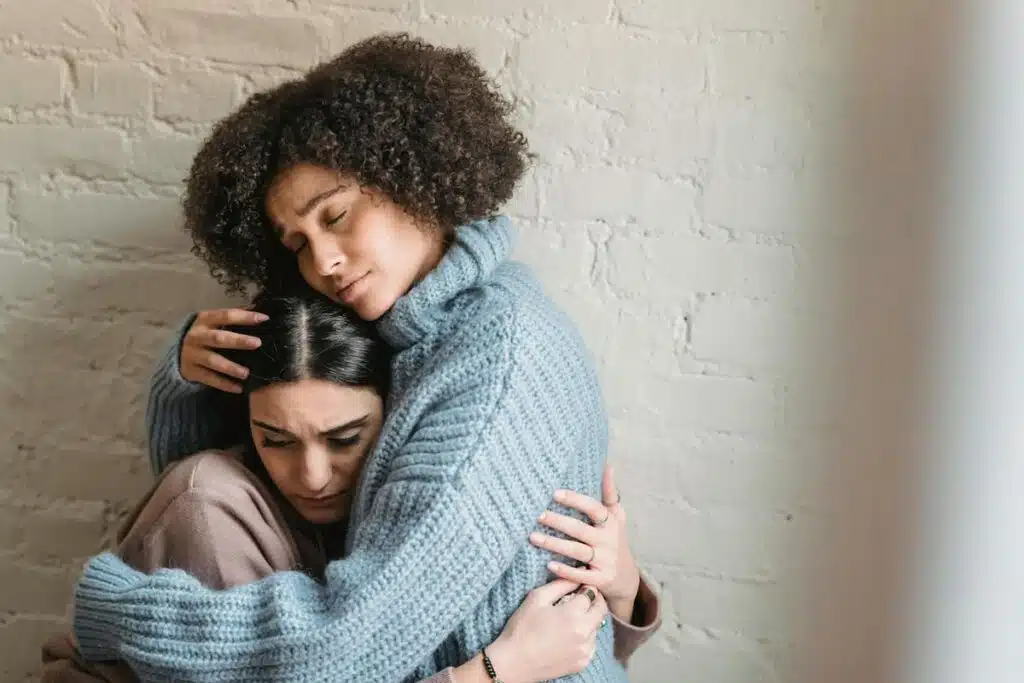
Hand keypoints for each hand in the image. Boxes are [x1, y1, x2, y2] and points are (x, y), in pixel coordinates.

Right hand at [180, 308, 267, 392]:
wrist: (177, 352)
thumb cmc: (205, 334)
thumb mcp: (213, 322)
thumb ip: (233, 317)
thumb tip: (259, 311)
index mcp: (204, 320)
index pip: (226, 316)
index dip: (245, 317)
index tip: (264, 319)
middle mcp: (196, 336)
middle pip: (218, 338)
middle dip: (238, 341)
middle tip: (257, 343)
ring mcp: (192, 354)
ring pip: (212, 361)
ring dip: (230, 367)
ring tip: (246, 373)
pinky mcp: (191, 371)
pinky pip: (209, 379)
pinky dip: (224, 384)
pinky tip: (239, 388)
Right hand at [484, 580, 607, 682]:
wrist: (514, 663)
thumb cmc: (522, 628)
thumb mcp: (537, 598)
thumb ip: (561, 584)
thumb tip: (577, 576)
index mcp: (573, 614)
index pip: (591, 593)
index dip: (586, 587)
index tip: (579, 586)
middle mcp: (584, 633)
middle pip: (601, 610)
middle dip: (594, 600)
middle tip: (581, 598)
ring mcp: (585, 650)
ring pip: (597, 627)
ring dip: (589, 619)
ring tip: (570, 619)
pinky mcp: (583, 662)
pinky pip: (592, 644)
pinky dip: (586, 636)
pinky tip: (569, 635)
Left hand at [530, 463, 640, 619]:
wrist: (627, 578)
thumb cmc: (615, 540)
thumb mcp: (618, 516)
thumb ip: (610, 493)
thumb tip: (607, 466)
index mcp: (611, 522)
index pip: (593, 508)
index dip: (575, 500)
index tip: (554, 493)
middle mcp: (609, 540)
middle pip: (580, 529)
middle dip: (557, 521)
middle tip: (536, 514)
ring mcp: (605, 561)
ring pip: (576, 551)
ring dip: (554, 544)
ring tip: (532, 537)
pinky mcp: (601, 579)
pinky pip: (580, 574)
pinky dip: (565, 570)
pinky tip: (548, 564)